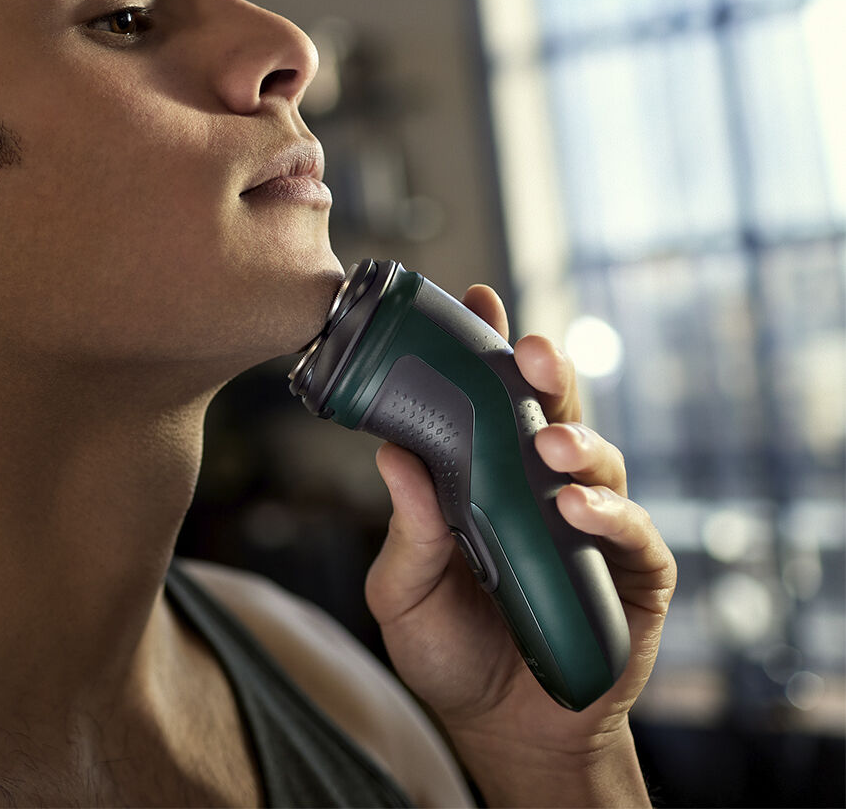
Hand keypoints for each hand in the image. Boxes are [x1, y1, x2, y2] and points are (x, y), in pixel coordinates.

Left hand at [363, 285, 676, 797]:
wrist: (499, 728)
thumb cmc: (447, 649)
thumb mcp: (403, 591)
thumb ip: (405, 530)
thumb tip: (391, 454)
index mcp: (485, 476)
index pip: (489, 400)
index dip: (488, 349)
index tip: (478, 297)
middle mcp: (541, 487)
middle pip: (551, 411)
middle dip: (544, 373)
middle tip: (529, 350)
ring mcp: (591, 525)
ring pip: (598, 460)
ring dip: (578, 443)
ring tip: (552, 447)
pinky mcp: (633, 572)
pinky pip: (633, 533)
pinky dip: (609, 517)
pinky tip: (579, 511)